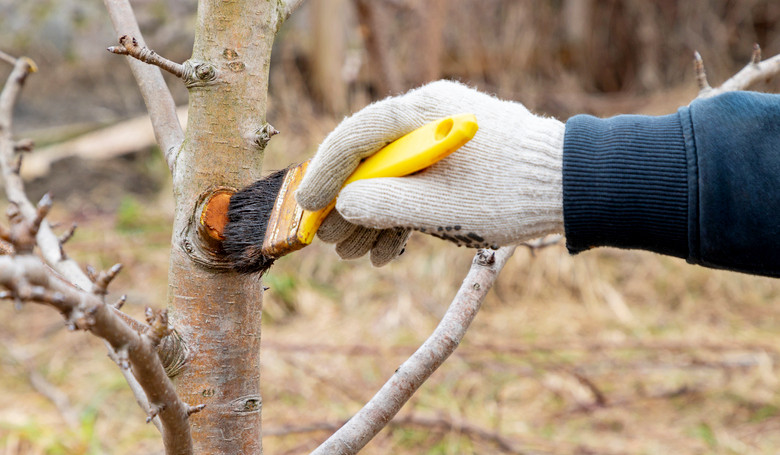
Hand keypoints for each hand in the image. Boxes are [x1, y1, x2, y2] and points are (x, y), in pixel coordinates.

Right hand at [296, 80, 564, 265]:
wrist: (577, 189)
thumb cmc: (513, 192)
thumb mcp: (440, 206)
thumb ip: (384, 203)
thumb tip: (344, 204)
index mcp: (425, 112)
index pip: (357, 136)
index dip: (325, 173)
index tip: (307, 207)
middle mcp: (431, 117)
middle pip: (372, 159)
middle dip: (350, 206)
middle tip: (332, 243)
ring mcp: (446, 139)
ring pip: (395, 177)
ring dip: (375, 218)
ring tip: (358, 257)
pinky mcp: (460, 161)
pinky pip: (420, 185)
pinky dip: (403, 216)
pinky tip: (388, 251)